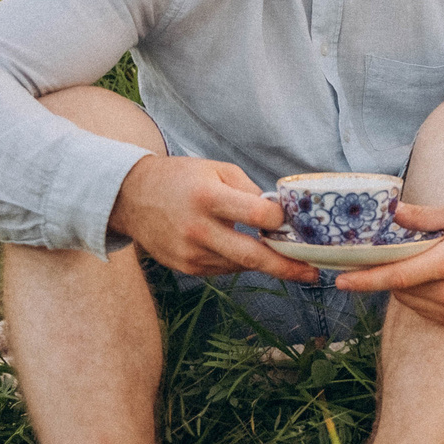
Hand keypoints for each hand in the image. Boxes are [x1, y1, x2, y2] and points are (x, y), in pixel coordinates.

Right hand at [112, 154, 322, 282]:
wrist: (130, 197)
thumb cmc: (181, 178)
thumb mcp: (217, 169)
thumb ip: (249, 191)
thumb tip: (280, 214)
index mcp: (208, 197)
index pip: (255, 215)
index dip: (279, 220)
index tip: (293, 221)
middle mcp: (197, 229)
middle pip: (251, 256)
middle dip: (286, 267)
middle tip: (313, 274)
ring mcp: (190, 253)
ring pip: (240, 265)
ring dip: (264, 262)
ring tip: (286, 258)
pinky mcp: (186, 267)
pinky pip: (224, 269)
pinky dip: (239, 261)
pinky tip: (245, 250)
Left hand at [334, 202, 443, 326]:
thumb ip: (421, 217)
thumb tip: (390, 212)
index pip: (397, 276)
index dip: (365, 280)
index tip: (340, 282)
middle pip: (400, 289)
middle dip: (389, 273)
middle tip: (391, 254)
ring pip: (410, 301)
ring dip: (404, 285)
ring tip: (421, 264)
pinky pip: (425, 311)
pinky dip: (419, 296)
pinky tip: (433, 279)